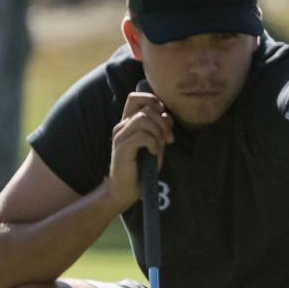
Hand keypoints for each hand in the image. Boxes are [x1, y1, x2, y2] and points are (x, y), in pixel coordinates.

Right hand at [107, 91, 173, 207]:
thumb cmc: (142, 168)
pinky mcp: (121, 148)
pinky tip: (153, 153)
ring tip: (159, 147)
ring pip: (143, 118)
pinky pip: (142, 135)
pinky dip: (153, 143)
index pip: (136, 97)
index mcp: (128, 123)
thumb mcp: (156, 144)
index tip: (164, 118)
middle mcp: (121, 126)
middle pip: (145, 108)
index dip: (153, 101)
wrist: (126, 190)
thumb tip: (167, 115)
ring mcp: (119, 136)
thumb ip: (160, 128)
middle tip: (169, 139)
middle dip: (163, 122)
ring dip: (158, 132)